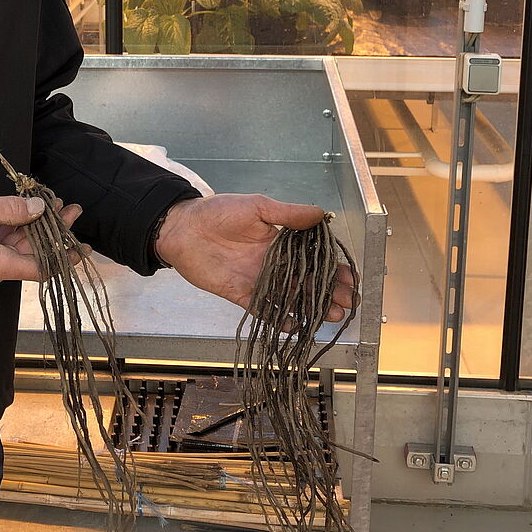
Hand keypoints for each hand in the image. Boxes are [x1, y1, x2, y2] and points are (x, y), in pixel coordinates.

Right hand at [0, 193, 81, 291]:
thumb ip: (11, 210)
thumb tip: (39, 209)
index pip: (42, 267)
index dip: (65, 256)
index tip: (84, 245)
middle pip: (30, 256)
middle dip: (52, 231)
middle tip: (70, 207)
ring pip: (15, 250)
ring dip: (32, 229)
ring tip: (51, 204)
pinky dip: (13, 232)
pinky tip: (23, 212)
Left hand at [155, 194, 355, 321]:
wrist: (182, 228)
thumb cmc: (217, 212)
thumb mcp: (257, 207)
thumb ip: (288, 214)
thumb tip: (321, 213)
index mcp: (279, 242)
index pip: (312, 257)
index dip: (332, 267)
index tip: (349, 276)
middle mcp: (273, 263)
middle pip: (307, 281)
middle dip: (329, 291)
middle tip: (349, 301)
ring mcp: (259, 280)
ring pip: (291, 298)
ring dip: (312, 307)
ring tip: (333, 315)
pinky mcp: (241, 295)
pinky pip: (265, 311)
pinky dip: (280, 319)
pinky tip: (297, 325)